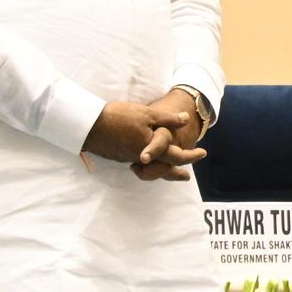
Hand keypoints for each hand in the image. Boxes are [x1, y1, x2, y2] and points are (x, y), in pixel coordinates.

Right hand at [84, 99, 204, 179]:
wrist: (87, 124)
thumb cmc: (118, 117)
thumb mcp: (147, 114)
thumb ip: (167, 119)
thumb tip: (186, 119)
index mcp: (151, 148)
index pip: (176, 156)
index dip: (191, 156)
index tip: (203, 153)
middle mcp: (141, 158)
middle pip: (163, 169)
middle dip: (176, 173)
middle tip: (186, 177)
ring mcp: (129, 158)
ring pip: (150, 169)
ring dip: (162, 171)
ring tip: (170, 172)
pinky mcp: (120, 156)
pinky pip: (139, 165)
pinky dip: (148, 166)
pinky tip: (148, 162)